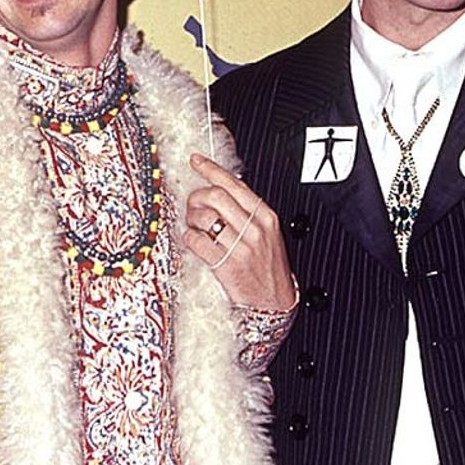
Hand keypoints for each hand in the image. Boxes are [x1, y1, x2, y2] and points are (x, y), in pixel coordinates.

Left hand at [184, 154, 296, 309]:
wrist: (274, 303)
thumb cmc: (268, 268)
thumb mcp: (267, 234)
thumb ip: (248, 212)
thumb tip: (222, 189)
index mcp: (265, 217)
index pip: (234, 184)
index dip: (211, 169)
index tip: (196, 161)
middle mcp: (254, 229)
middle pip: (216, 196)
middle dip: (197, 196)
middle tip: (192, 204)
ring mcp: (240, 246)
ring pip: (204, 217)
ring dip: (191, 219)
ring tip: (194, 226)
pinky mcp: (226, 264)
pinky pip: (197, 241)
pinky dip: (190, 238)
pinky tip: (194, 241)